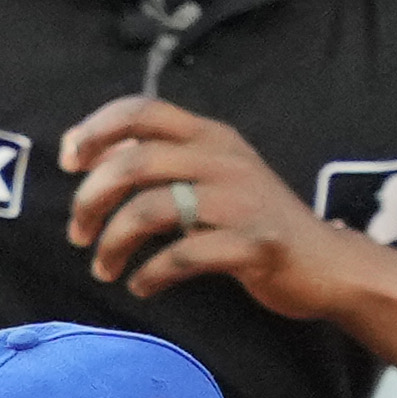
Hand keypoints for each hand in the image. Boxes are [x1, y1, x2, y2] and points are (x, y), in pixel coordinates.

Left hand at [61, 96, 346, 310]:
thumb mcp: (214, 176)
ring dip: (114, 242)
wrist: (327, 264)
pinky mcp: (253, 244)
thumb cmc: (255, 222)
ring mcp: (241, 201)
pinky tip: (141, 286)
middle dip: (91, 199)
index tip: (69, 162)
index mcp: (210, 136)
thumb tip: (92, 156)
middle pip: (134, 163)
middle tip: (77, 233)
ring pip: (151, 209)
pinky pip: (183, 255)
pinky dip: (151, 274)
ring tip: (104, 268)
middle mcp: (224, 159)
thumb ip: (164, 162)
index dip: (96, 130)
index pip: (141, 110)